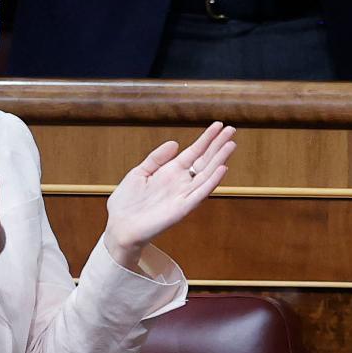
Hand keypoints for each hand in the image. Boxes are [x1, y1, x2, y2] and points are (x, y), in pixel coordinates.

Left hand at [104, 122, 236, 267]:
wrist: (119, 227)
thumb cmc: (127, 203)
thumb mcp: (139, 172)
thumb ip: (157, 158)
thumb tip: (175, 143)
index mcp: (171, 172)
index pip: (194, 152)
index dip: (207, 138)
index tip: (218, 125)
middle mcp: (181, 182)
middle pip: (205, 161)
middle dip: (218, 145)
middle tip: (232, 129)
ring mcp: (183, 195)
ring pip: (206, 174)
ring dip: (220, 159)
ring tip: (231, 144)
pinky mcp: (182, 208)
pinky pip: (200, 193)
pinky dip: (212, 181)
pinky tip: (222, 169)